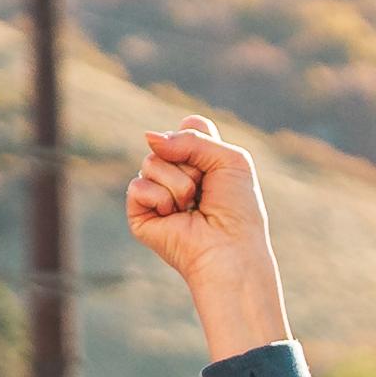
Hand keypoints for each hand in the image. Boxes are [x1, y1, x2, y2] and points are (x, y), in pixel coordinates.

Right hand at [124, 124, 288, 357]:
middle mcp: (175, 174)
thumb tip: (148, 138)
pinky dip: (160, 199)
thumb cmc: (237, 210)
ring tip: (192, 207)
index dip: (202, 141)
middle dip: (192, 165)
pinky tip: (174, 217)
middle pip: (167, 142)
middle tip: (205, 192)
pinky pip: (138, 186)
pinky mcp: (140, 214)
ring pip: (151, 162)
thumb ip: (191, 138)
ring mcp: (156, 193)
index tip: (218, 167)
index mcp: (199, 162)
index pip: (189, 127)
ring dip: (179, 184)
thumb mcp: (228, 159)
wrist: (230, 249)